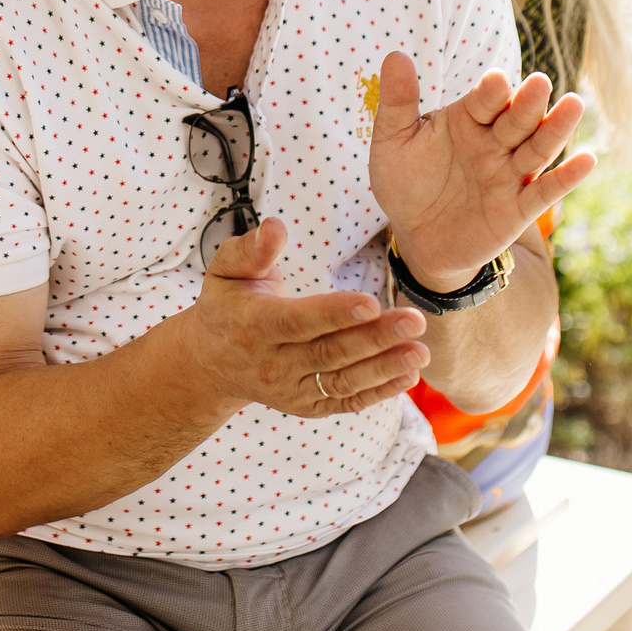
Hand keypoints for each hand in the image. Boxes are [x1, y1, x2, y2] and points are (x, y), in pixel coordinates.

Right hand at [182, 218, 428, 417]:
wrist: (211, 363)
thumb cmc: (226, 305)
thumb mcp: (226, 271)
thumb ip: (250, 249)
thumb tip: (276, 226)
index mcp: (252, 326)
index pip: (296, 322)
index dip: (334, 314)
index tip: (370, 303)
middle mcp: (271, 363)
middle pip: (328, 352)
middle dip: (375, 339)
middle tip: (415, 321)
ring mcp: (290, 389)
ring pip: (341, 381)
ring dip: (384, 368)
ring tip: (420, 352)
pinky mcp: (306, 404)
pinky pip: (345, 400)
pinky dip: (377, 392)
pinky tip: (407, 377)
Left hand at [370, 55, 593, 291]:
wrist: (417, 238)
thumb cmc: (406, 183)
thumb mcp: (394, 142)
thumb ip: (398, 102)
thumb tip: (395, 55)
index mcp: (468, 120)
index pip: (484, 101)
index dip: (490, 92)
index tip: (496, 80)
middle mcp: (494, 143)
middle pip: (517, 120)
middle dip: (528, 103)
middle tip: (540, 82)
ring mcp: (510, 175)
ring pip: (538, 148)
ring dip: (556, 129)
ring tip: (574, 105)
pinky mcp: (518, 208)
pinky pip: (545, 192)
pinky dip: (567, 178)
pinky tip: (588, 160)